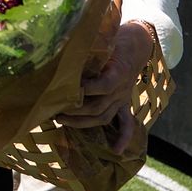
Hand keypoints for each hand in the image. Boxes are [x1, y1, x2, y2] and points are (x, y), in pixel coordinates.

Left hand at [56, 22, 152, 153]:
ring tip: (62, 120)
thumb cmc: (115, 39)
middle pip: (98, 106)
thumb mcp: (103, 40)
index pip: (102, 86)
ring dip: (83, 123)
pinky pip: (126, 123)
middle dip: (75, 111)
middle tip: (54, 110)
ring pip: (104, 117)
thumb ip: (89, 51)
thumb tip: (65, 53)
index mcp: (117, 72)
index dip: (85, 90)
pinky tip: (117, 151)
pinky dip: (122, 137)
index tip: (66, 90)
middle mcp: (120, 89)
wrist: (137, 43)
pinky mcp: (123, 102)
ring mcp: (122, 98)